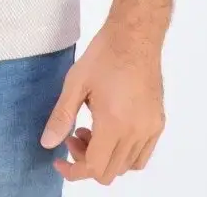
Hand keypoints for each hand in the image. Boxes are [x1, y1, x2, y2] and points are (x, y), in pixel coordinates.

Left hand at [38, 21, 165, 183]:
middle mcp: (136, 132)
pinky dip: (124, 153)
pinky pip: (142, 154)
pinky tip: (112, 131)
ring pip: (126, 166)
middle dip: (86, 162)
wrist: (135, 35)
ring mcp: (151, 129)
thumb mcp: (75, 82)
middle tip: (73, 135)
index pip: (94, 167)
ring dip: (106, 158)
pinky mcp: (158, 122)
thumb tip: (48, 143)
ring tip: (91, 130)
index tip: (59, 159)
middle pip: (109, 171)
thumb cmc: (104, 54)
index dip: (73, 170)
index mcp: (114, 123)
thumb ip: (61, 116)